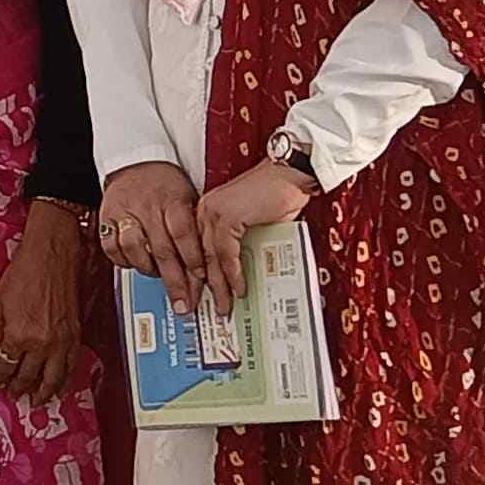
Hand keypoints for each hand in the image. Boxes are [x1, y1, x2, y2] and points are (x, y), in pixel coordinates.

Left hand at [0, 201, 88, 403]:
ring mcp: (61, 342)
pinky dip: (65, 382)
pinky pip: (71, 368)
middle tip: (12, 395)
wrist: (50, 258)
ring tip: (35, 401)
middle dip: (17, 388)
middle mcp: (42, 344)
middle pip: (27, 376)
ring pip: (53, 379)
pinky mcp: (75, 336)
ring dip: (43, 393)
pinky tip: (59, 387)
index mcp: (19, 335)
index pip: (5, 367)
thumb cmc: (22, 275)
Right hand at [96, 160, 207, 306]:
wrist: (137, 161)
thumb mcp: (190, 198)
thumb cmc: (168, 185)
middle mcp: (147, 206)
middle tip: (184, 304)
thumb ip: (197, 228)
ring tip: (159, 278)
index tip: (201, 281)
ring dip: (149, 270)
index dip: (193, 259)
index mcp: (173, 200)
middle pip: (161, 249)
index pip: (184, 234)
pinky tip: (135, 264)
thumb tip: (214, 267)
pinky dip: (123, 260)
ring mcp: (125, 212)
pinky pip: (111, 246)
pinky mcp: (106, 217)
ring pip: (134, 249)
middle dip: (175, 282)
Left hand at [193, 158, 316, 314]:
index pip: (194, 250)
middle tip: (202, 310)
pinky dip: (233, 274)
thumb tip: (239, 273)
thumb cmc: (275, 196)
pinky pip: (226, 253)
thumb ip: (240, 243)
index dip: (195, 276)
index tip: (197, 297)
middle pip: (196, 256)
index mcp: (205, 212)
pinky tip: (239, 289)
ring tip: (224, 307)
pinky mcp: (227, 217)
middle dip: (199, 287)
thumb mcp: (251, 224)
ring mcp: (213, 213)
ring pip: (210, 258)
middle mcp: (203, 211)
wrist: (289, 174)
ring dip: (218, 287)